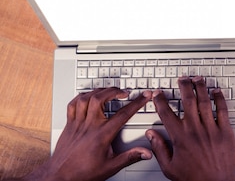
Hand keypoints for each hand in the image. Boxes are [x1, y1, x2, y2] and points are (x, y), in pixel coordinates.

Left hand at [20, 89, 151, 180]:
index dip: (137, 103)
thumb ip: (130, 157)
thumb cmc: (82, 173)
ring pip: (86, 99)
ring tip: (108, 91)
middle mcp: (89, 126)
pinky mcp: (68, 125)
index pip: (123, 114)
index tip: (144, 96)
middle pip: (100, 99)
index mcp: (102, 135)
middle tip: (123, 91)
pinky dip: (81, 97)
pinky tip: (88, 97)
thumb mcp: (111, 167)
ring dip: (98, 91)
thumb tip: (145, 152)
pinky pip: (72, 105)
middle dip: (114, 90)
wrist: (60, 177)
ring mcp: (77, 124)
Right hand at [147, 77, 234, 180]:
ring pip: (205, 102)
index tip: (158, 93)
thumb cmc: (194, 178)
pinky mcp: (225, 131)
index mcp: (180, 137)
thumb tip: (151, 135)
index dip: (161, 100)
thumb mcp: (169, 167)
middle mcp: (195, 129)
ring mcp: (211, 129)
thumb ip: (159, 149)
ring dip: (201, 87)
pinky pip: (222, 110)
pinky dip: (219, 99)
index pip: (167, 113)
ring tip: (198, 78)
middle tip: (182, 78)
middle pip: (188, 100)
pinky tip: (217, 91)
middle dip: (184, 86)